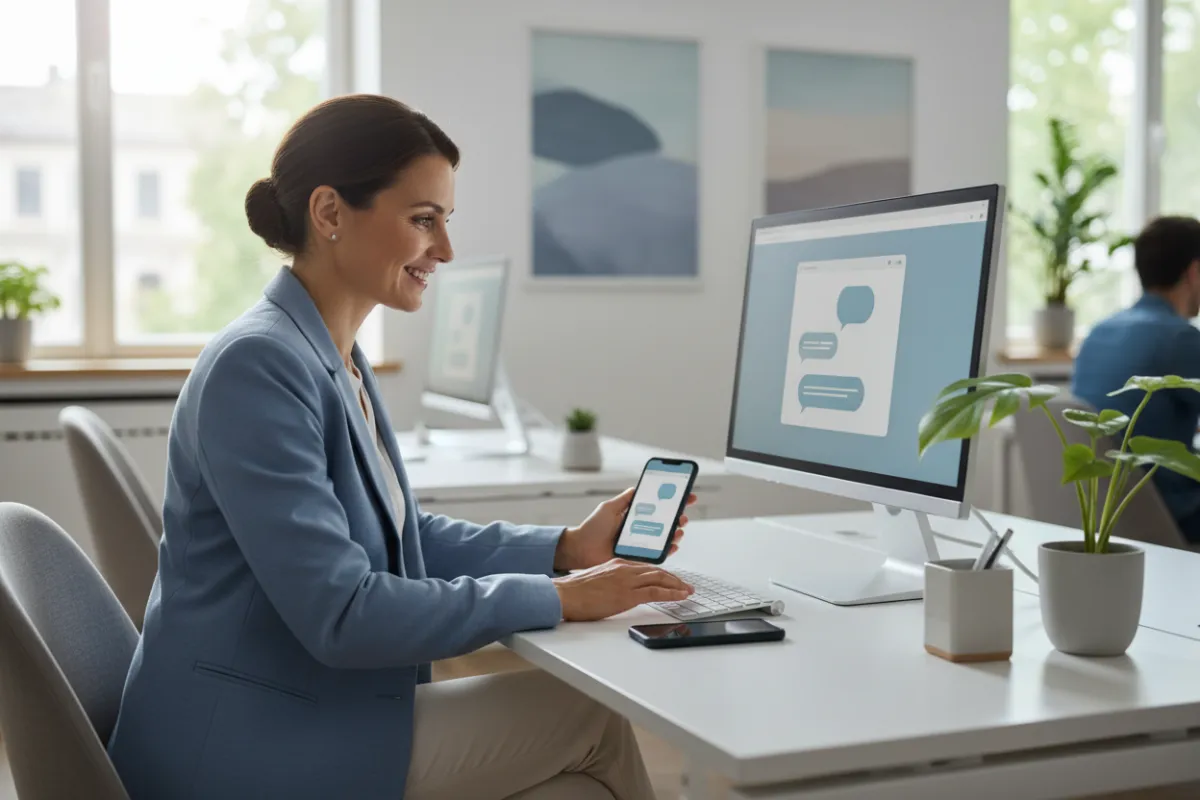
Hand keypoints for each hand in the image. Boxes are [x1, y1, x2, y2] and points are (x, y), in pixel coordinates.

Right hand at [553, 559, 692, 620]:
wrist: (564, 594)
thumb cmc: (574, 591)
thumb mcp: (596, 581)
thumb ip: (610, 582)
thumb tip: (617, 592)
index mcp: (616, 564)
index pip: (645, 567)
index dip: (661, 574)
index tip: (670, 579)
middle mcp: (624, 568)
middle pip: (656, 570)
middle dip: (674, 578)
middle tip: (686, 585)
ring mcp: (627, 580)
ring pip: (660, 578)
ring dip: (677, 585)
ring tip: (688, 591)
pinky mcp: (628, 594)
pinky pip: (656, 591)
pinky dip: (672, 593)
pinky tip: (681, 596)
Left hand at [554, 487, 696, 570]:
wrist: (582, 549)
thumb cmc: (592, 528)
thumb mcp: (609, 508)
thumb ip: (624, 499)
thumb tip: (638, 487)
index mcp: (635, 516)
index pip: (659, 507)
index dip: (674, 501)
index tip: (687, 495)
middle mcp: (641, 529)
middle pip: (666, 522)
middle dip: (679, 517)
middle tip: (682, 515)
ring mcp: (642, 543)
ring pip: (666, 537)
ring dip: (676, 532)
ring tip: (678, 529)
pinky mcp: (640, 556)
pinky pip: (659, 553)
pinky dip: (669, 549)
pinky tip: (673, 544)